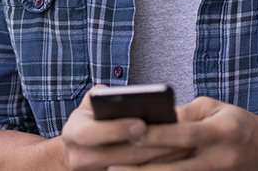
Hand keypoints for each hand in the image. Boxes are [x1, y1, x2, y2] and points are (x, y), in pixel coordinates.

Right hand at [60, 86, 193, 169]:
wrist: (79, 150)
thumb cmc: (92, 118)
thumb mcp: (91, 103)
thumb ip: (103, 95)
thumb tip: (126, 95)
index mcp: (73, 133)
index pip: (91, 134)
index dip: (117, 129)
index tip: (142, 123)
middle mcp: (80, 158)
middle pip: (119, 156)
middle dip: (149, 146)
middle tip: (175, 134)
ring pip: (132, 169)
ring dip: (160, 158)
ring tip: (185, 144)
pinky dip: (158, 165)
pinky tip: (177, 155)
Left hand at [108, 97, 257, 169]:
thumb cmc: (236, 122)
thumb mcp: (216, 107)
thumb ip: (186, 113)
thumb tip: (155, 119)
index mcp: (222, 131)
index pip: (185, 133)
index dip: (159, 134)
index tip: (132, 130)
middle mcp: (220, 157)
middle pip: (176, 165)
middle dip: (143, 164)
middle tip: (112, 161)